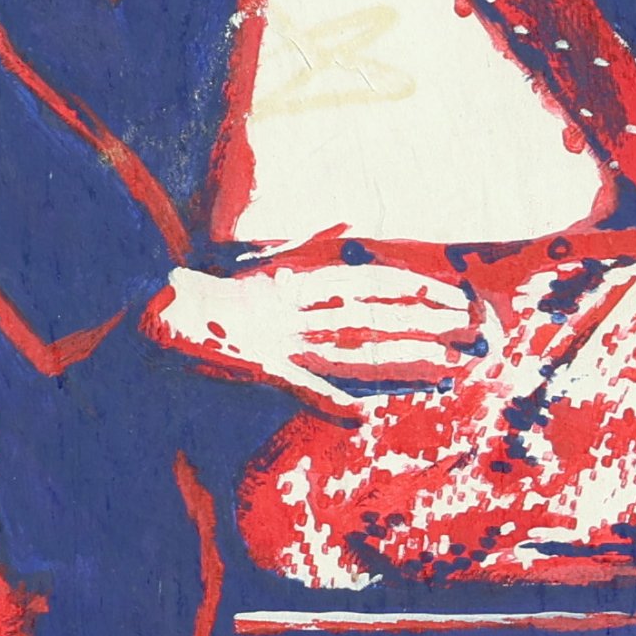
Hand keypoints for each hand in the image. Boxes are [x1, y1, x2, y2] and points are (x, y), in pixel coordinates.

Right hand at [144, 261, 482, 412]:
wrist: (162, 316)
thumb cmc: (219, 294)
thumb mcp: (269, 265)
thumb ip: (310, 246)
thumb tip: (348, 220)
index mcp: (300, 283)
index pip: (370, 282)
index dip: (416, 288)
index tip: (454, 292)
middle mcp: (300, 311)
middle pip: (374, 315)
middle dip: (424, 319)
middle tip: (474, 324)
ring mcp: (283, 342)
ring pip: (353, 349)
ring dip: (401, 358)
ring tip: (447, 365)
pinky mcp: (262, 372)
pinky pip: (302, 389)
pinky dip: (331, 401)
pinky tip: (365, 414)